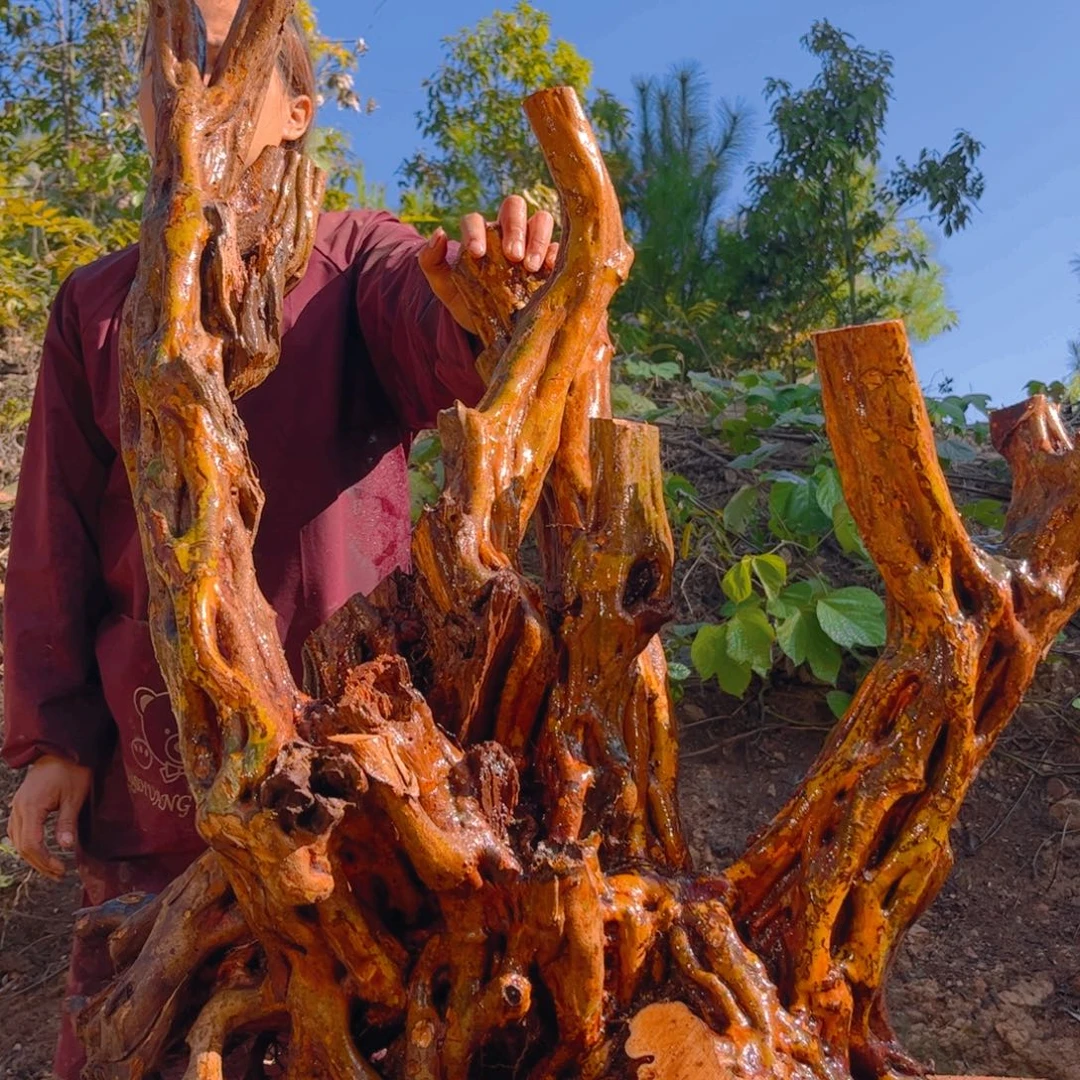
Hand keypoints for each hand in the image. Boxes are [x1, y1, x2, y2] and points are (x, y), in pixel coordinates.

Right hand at [7, 754, 90, 878]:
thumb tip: (66, 847)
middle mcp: (18, 808)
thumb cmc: (72, 769)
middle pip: (22, 845)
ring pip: (17, 840)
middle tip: (58, 874)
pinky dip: (26, 844)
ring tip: (51, 867)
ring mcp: (17, 805)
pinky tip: (39, 851)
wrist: (61, 748)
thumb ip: (67, 822)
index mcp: (31, 806)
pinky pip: (17, 830)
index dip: (45, 861)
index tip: (61, 870)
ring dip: (32, 856)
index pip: (31, 844)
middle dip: (39, 863)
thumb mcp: (75, 796)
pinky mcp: (20, 803)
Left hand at [419, 194, 558, 333]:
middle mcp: (505, 232)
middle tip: (512, 256)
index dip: (476, 231)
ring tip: (531, 266)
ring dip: (537, 239)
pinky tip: (548, 270)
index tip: (476, 253)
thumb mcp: (443, 287)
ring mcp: (530, 243)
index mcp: (479, 234)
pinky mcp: (550, 261)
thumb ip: (431, 262)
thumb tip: (440, 233)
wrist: (488, 329)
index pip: (476, 219)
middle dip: (514, 228)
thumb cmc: (466, 303)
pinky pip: (558, 247)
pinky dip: (555, 254)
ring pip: (541, 219)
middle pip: (514, 207)